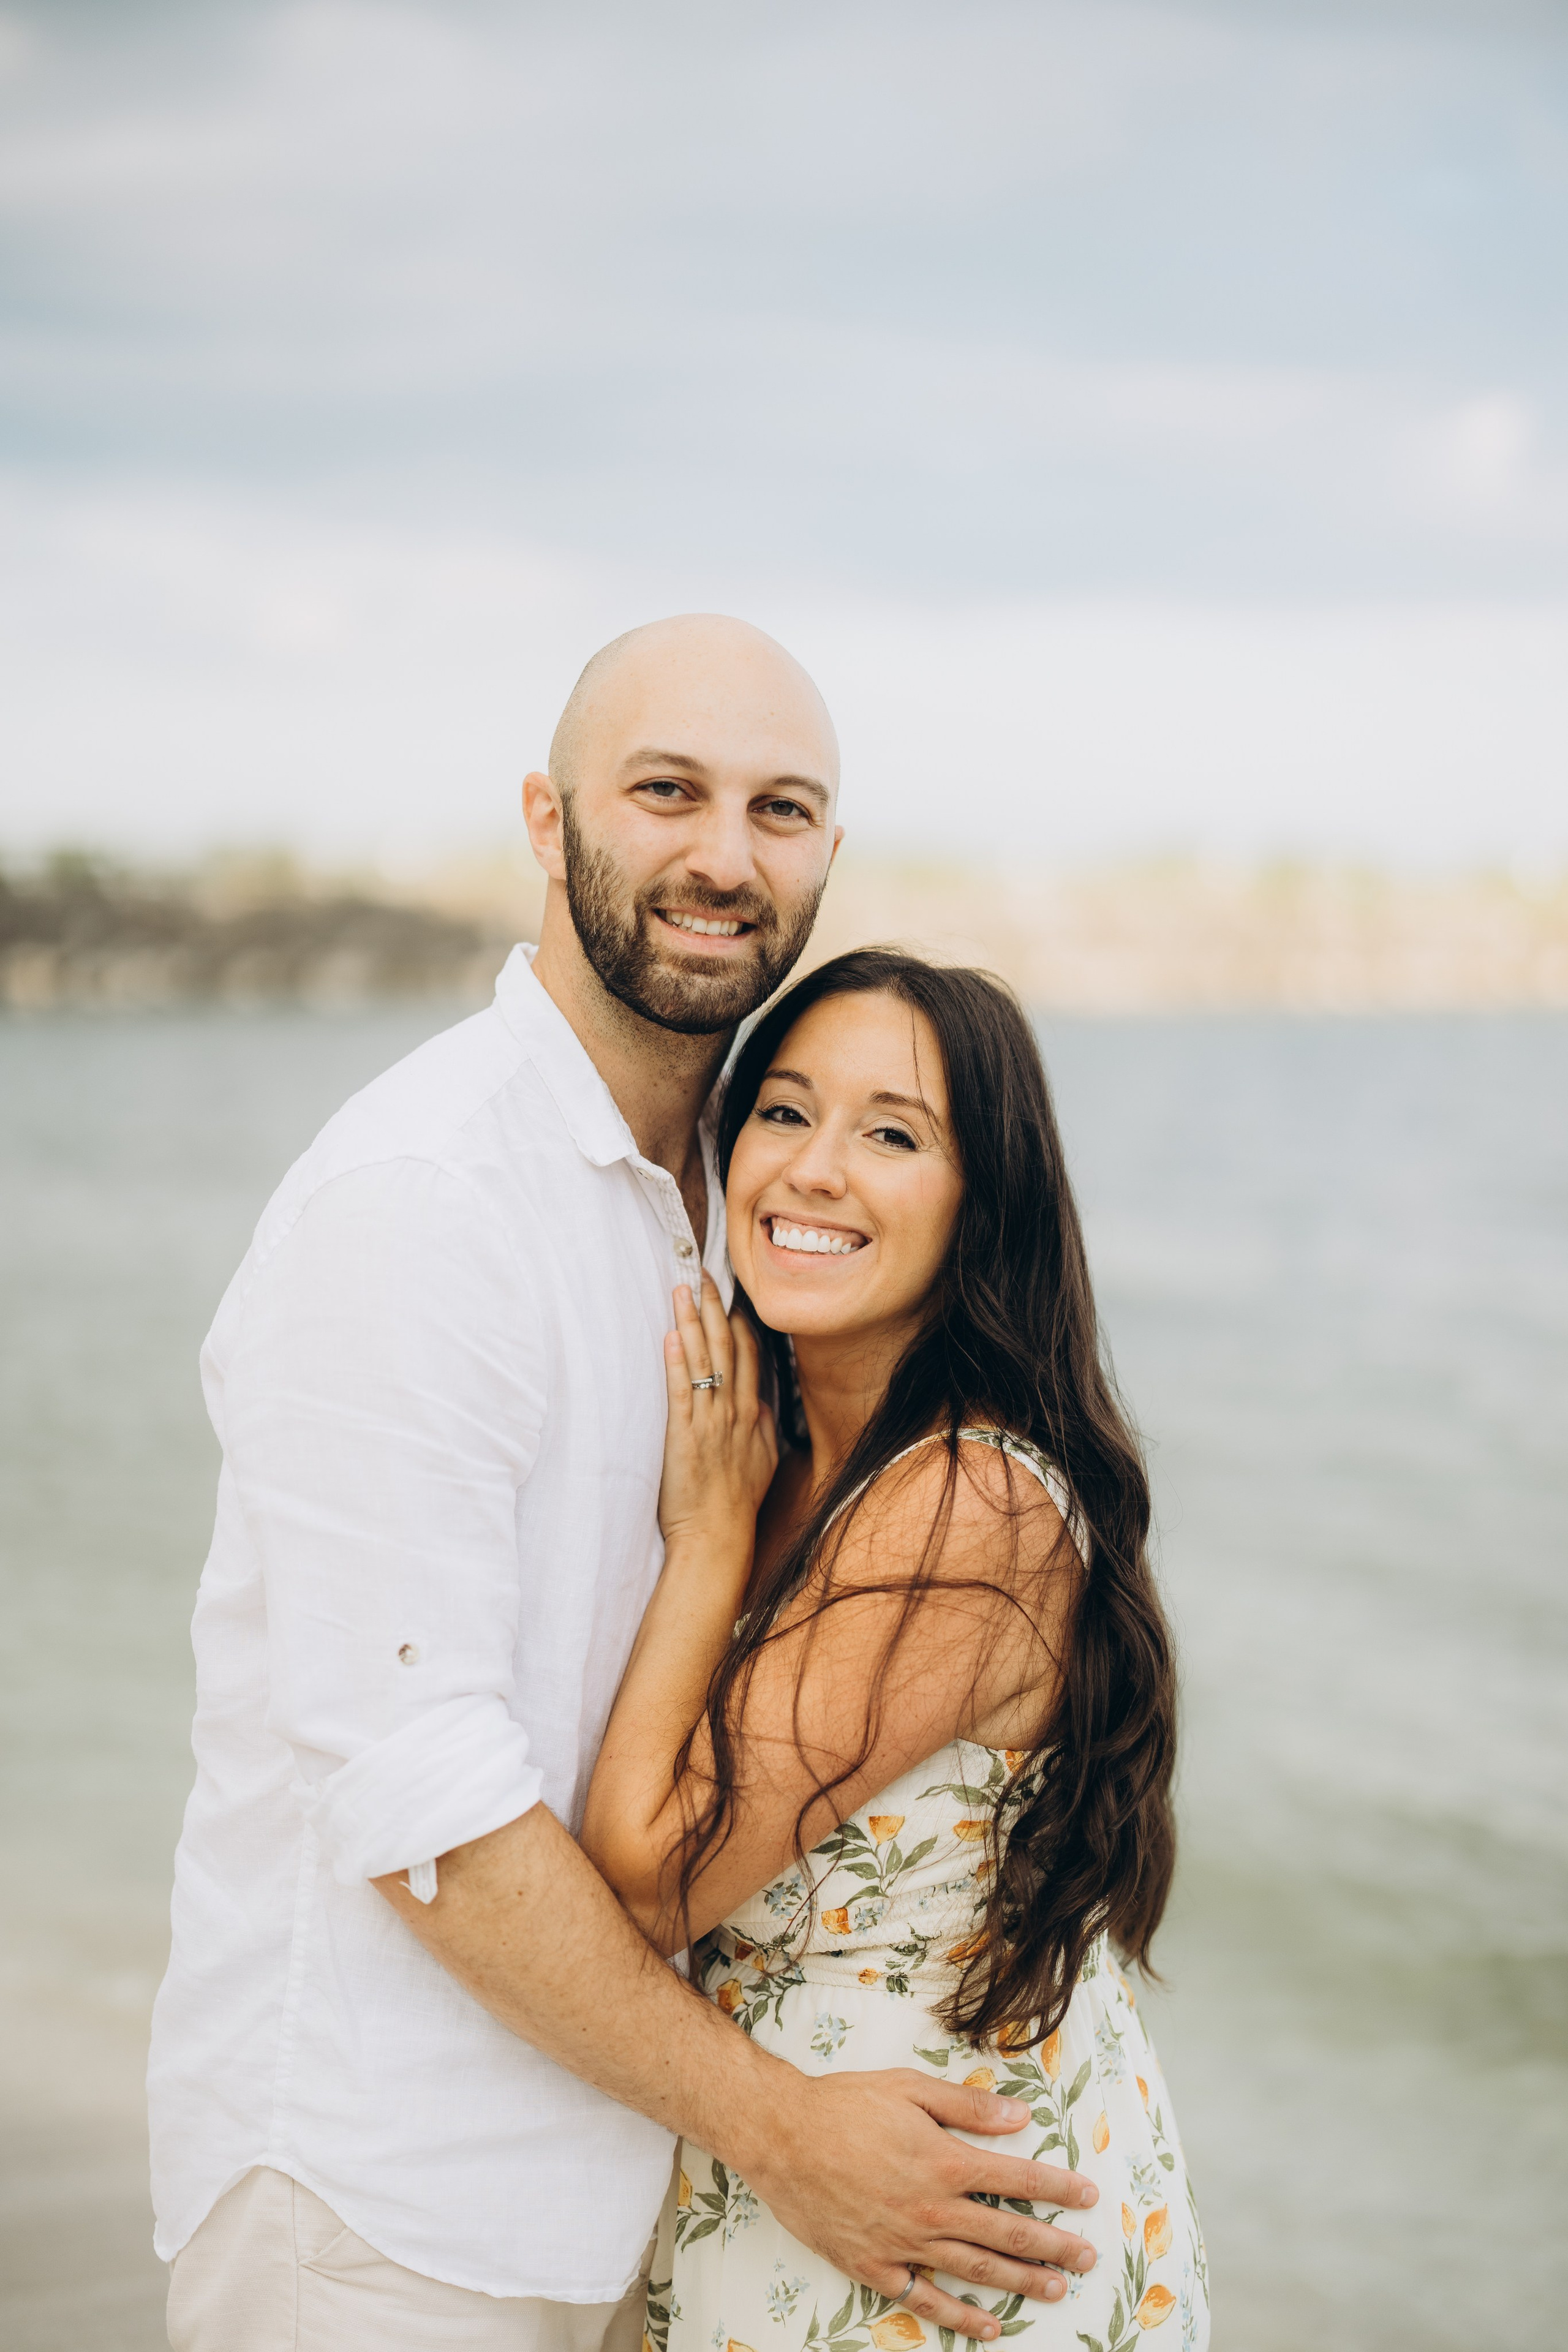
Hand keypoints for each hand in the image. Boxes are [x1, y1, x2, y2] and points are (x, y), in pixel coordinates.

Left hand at [659, 1275, 777, 1552]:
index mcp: (753, 1416)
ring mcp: (711, 1422)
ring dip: (693, 1322)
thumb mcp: (764, 1463)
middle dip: (715, 1308)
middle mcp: (735, 1412)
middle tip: (704, 1274)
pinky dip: (678, 1361)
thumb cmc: (736, 1506)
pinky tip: (672, 1334)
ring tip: (682, 1289)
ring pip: (706, 1361)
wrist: (718, 1538)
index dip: (741, 1322)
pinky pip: (682, 1390)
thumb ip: (764, 1430)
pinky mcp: (684, 1435)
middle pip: (729, 1348)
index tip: (732, 1294)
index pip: (751, 1356)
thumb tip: (764, 1408)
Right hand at [744, 2069, 1097, 2340]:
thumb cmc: (844, 2105)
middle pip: (1007, 2233)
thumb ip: (967, 2106)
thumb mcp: (909, 2088)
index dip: (1057, 2189)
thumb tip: (1019, 2116)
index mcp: (944, 2162)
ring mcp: (904, 2244)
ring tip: (1058, 2288)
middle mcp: (932, 2210)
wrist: (780, 2136)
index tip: (1088, 2196)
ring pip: (976, 2269)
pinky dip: (960, 2316)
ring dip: (1021, 2281)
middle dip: (1053, 2245)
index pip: (1018, 2179)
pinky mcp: (875, 2267)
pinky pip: (927, 2299)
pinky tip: (988, 2326)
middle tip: (1088, 2257)